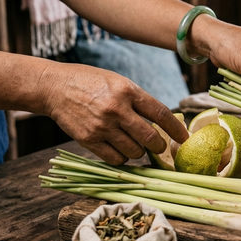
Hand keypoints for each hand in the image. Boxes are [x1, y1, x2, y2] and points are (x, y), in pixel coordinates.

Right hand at [38, 62, 188, 164]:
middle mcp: (117, 109)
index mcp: (128, 91)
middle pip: (150, 138)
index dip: (177, 130)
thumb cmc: (91, 82)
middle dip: (159, 147)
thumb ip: (139, 100)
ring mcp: (102, 126)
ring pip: (134, 152)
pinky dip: (122, 158)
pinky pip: (115, 159)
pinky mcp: (88, 140)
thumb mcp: (119, 82)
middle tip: (159, 147)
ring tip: (135, 145)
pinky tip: (120, 150)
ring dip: (139, 153)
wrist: (54, 87)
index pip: (161, 114)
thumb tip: (162, 122)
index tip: (185, 139)